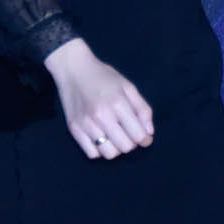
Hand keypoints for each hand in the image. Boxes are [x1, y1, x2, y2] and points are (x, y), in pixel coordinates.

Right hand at [43, 38, 153, 159]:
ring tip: (115, 136)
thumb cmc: (104, 76)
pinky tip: (101, 137)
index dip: (145, 139)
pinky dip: (99, 150)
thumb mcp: (127, 86)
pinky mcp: (74, 129)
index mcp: (118, 103)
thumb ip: (142, 109)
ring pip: (109, 154)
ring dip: (116, 148)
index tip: (144, 137)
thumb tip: (149, 132)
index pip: (138, 135)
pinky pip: (92, 154)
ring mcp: (86, 124)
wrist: (73, 69)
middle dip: (131, 143)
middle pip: (125, 147)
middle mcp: (101, 116)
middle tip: (128, 134)